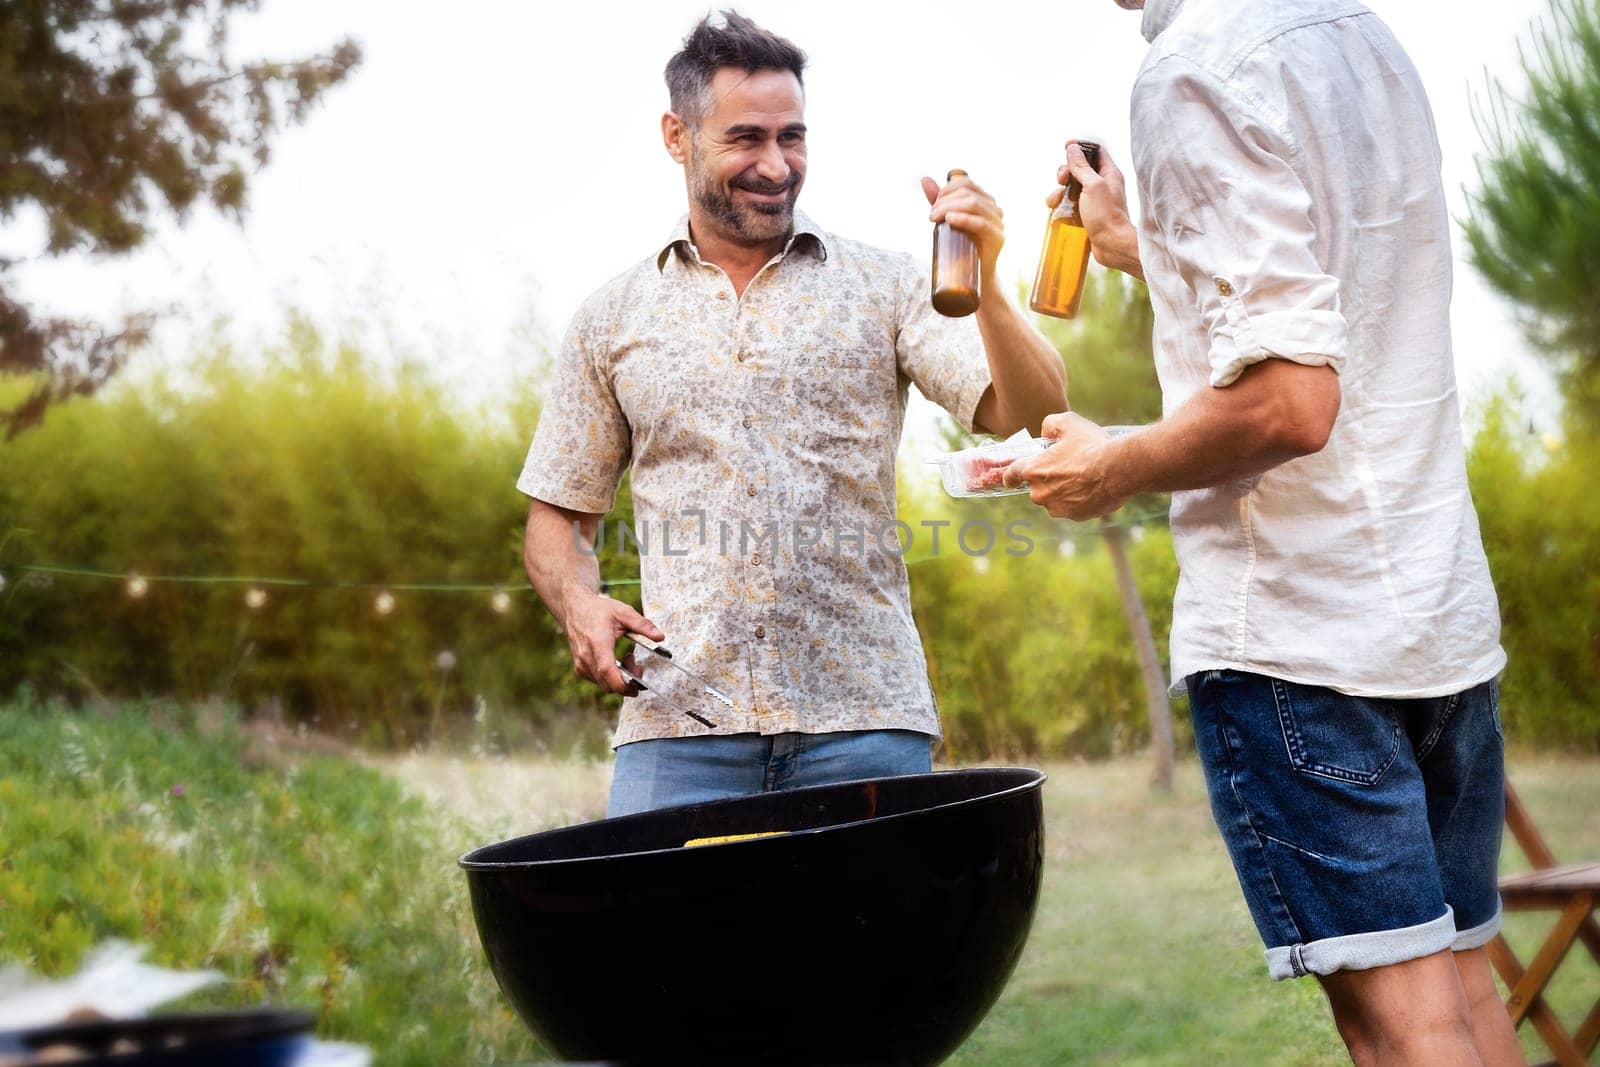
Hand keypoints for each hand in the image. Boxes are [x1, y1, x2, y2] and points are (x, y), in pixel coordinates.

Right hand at [561, 592, 664, 694]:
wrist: (574, 609)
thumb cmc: (599, 610)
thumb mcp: (624, 612)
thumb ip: (643, 625)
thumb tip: (660, 637)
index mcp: (597, 642)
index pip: (608, 671)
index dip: (623, 684)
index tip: (638, 686)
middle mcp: (586, 656)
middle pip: (608, 684)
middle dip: (628, 681)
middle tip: (638, 666)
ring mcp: (581, 664)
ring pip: (604, 685)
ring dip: (620, 678)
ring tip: (628, 658)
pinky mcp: (580, 668)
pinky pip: (598, 681)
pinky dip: (610, 677)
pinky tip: (616, 662)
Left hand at [922, 172, 1005, 278]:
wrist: (974, 276)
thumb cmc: (960, 246)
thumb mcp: (948, 219)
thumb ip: (939, 200)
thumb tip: (924, 179)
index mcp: (985, 200)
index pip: (966, 183)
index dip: (947, 189)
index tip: (933, 204)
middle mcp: (994, 208)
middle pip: (968, 193)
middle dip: (945, 201)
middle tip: (931, 216)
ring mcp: (998, 223)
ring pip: (974, 205)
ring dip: (950, 208)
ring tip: (935, 219)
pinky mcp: (998, 238)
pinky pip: (981, 223)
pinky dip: (963, 218)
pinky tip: (950, 219)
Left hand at [1003, 411, 1128, 519]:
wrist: (1118, 469)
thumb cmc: (1091, 445)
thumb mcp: (1067, 422)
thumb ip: (1050, 426)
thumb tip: (1046, 434)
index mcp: (1033, 470)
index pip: (1012, 474)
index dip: (1010, 476)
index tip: (1011, 478)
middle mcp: (1040, 493)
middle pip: (1037, 487)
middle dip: (1049, 479)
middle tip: (1069, 467)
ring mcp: (1057, 507)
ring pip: (1055, 499)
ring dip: (1064, 491)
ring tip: (1084, 477)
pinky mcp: (1075, 517)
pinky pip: (1073, 508)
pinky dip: (1079, 500)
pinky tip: (1093, 487)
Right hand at [1045, 141, 1142, 278]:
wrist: (1112, 245)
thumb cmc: (1107, 216)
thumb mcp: (1092, 186)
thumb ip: (1081, 166)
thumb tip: (1072, 148)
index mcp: (1108, 173)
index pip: (1094, 151)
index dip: (1079, 148)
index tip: (1066, 148)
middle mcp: (1101, 185)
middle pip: (1078, 169)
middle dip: (1065, 172)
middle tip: (1062, 180)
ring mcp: (1093, 200)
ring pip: (1070, 188)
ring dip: (1059, 191)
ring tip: (1058, 200)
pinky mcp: (1085, 214)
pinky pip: (1068, 205)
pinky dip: (1060, 206)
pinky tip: (1059, 211)